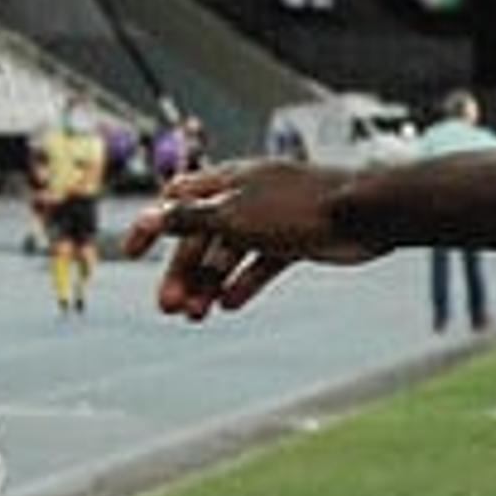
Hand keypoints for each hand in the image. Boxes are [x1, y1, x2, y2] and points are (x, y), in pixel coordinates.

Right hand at [122, 159, 361, 317]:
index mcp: (228, 180)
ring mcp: (272, 220)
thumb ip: (190, 217)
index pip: (177, 199)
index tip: (131, 254)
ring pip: (230, 254)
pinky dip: (244, 283)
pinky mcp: (295, 241)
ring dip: (210, 283)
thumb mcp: (234, 214)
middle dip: (183, 271)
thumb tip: (150, 216)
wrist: (365, 214)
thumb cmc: (300, 206)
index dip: (152, 225)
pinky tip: (231, 305)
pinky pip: (261, 264)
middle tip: (169, 307)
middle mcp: (247, 197)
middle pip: (202, 236)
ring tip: (197, 315)